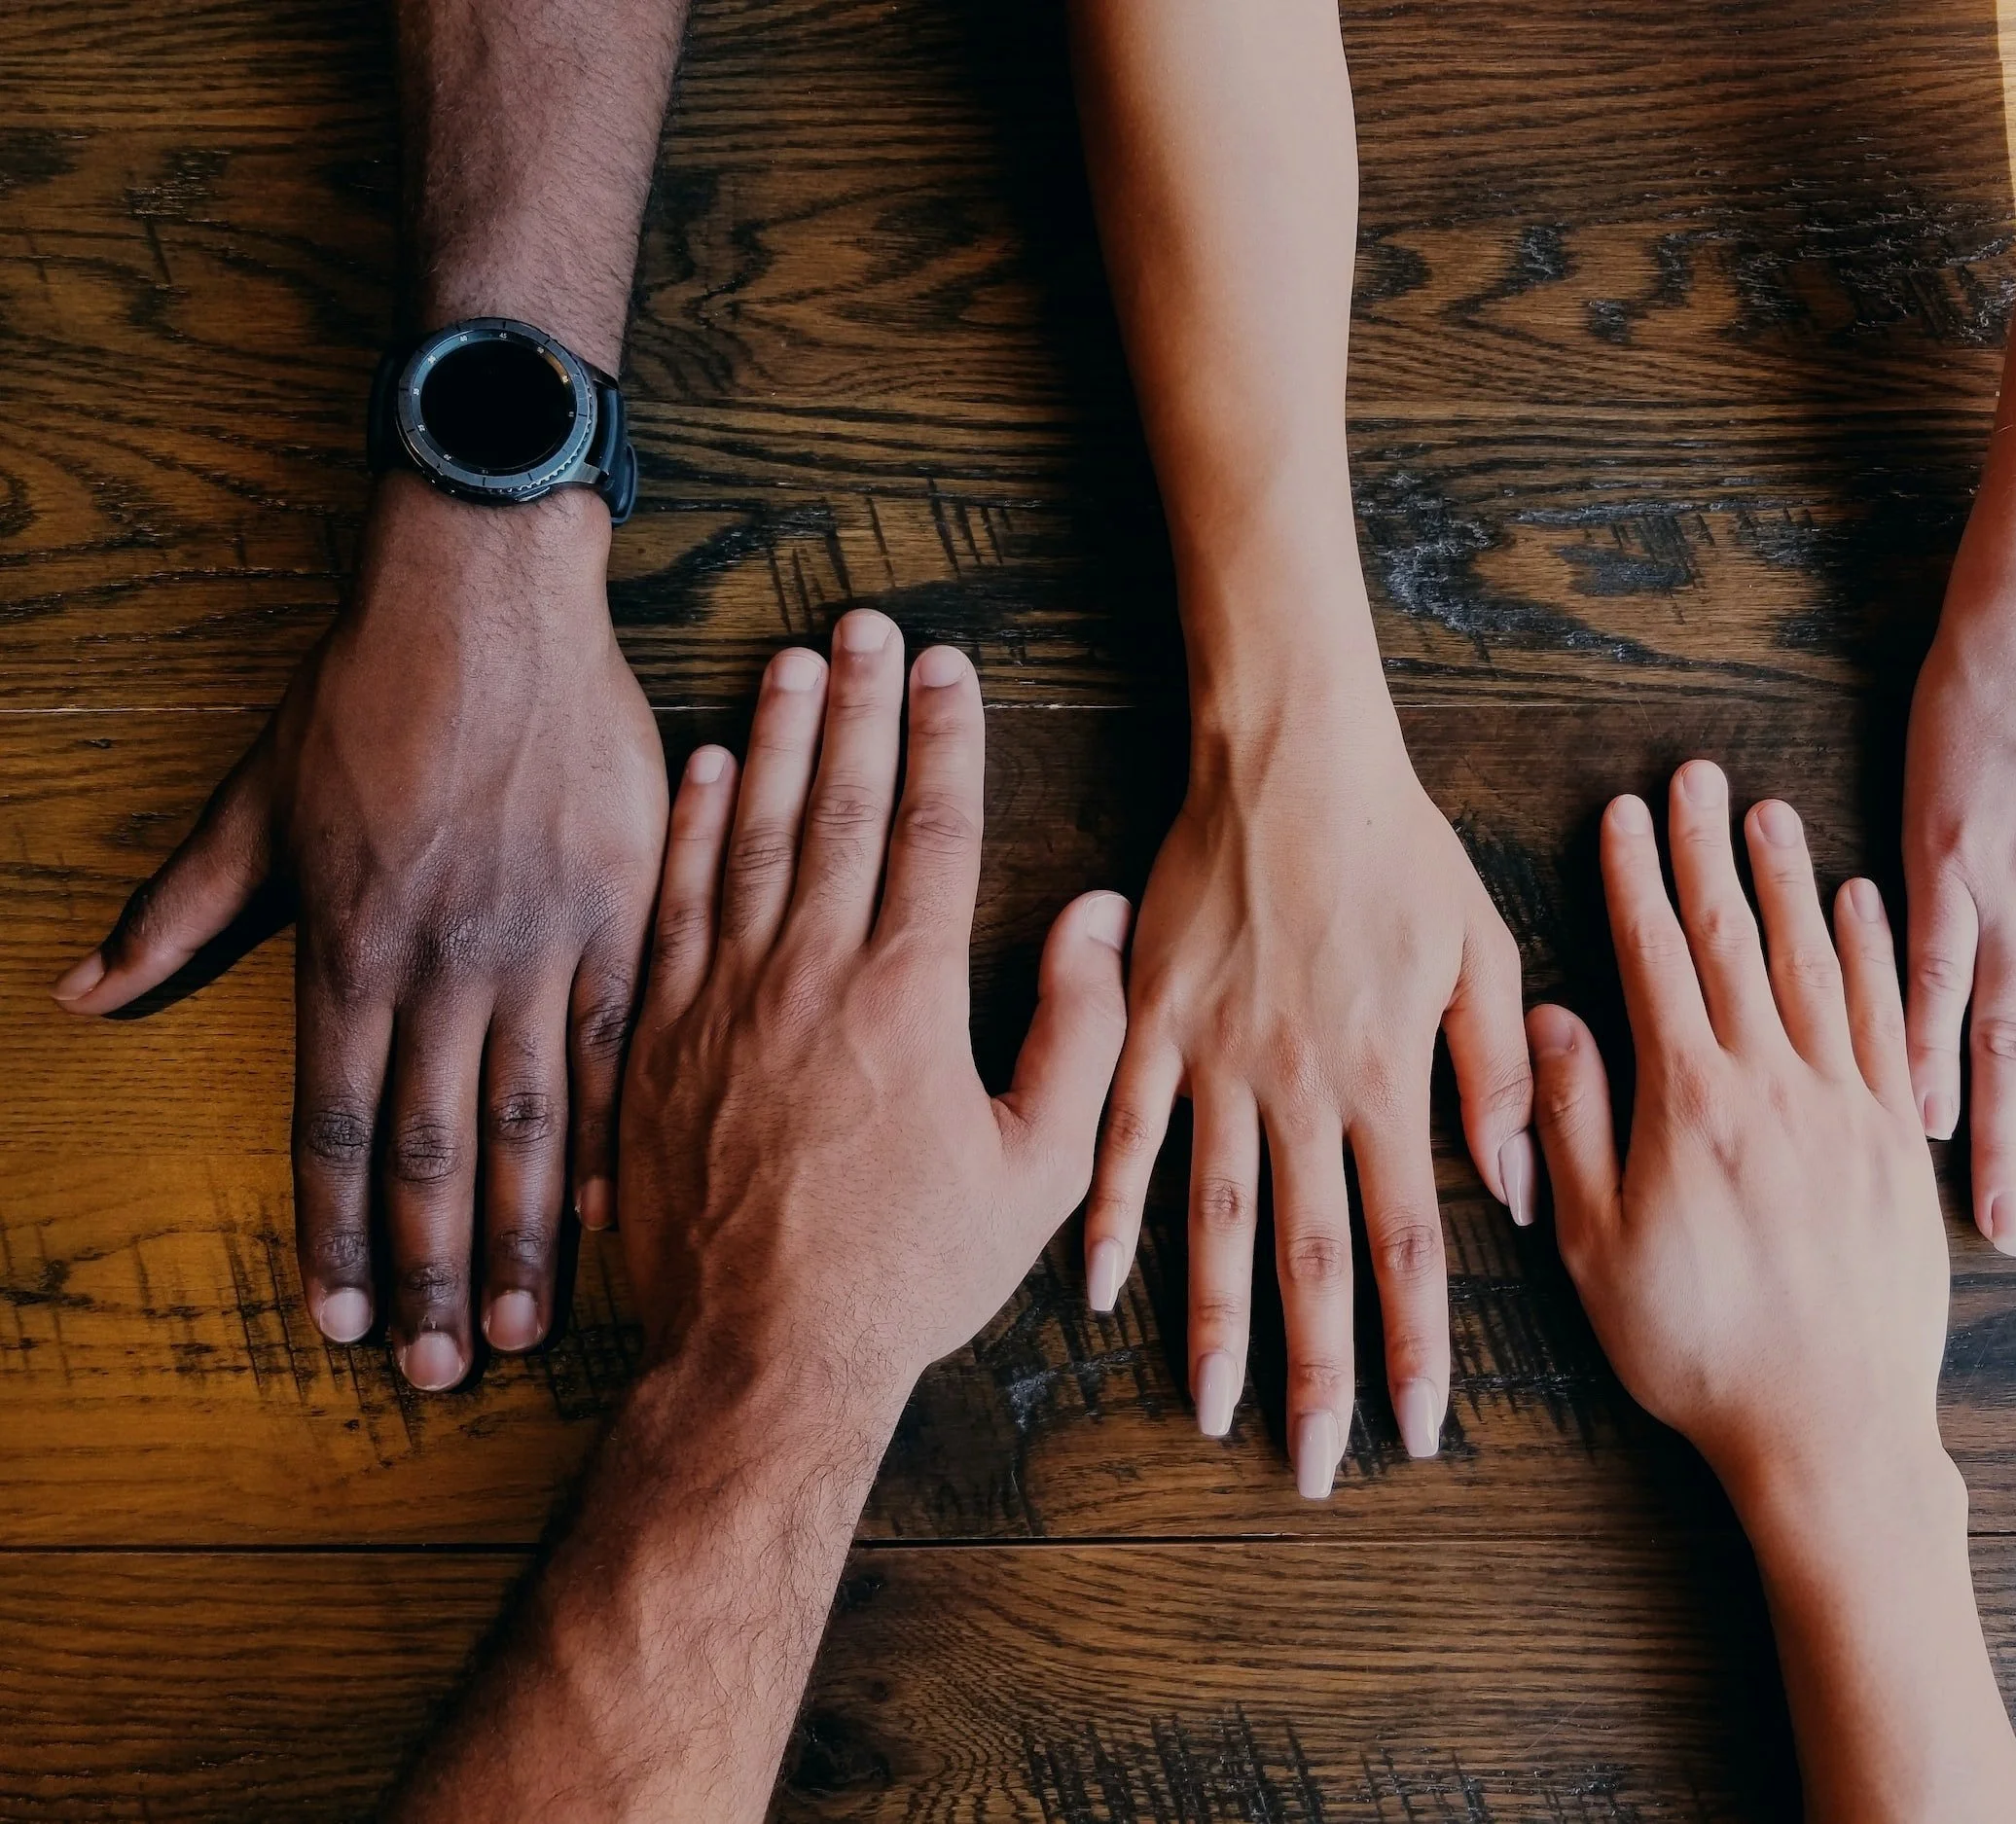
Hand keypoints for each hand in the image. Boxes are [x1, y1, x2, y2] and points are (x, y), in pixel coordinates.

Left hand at [51, 478, 666, 1385]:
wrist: (488, 602)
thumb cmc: (365, 694)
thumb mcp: (252, 802)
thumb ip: (179, 909)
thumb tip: (81, 994)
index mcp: (351, 947)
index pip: (334, 1126)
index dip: (333, 1236)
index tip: (337, 1324)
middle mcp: (446, 965)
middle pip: (433, 1149)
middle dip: (428, 1272)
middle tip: (439, 1372)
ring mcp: (542, 943)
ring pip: (534, 1119)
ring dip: (521, 1232)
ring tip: (519, 1324)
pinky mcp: (622, 911)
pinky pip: (625, 1044)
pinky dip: (619, 1132)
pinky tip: (616, 1210)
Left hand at [616, 613, 1131, 1398]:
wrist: (761, 1357)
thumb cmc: (910, 1271)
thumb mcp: (1037, 1169)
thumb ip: (1079, 1031)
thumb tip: (1092, 915)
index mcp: (908, 997)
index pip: (931, 830)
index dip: (945, 737)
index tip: (951, 666)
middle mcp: (809, 975)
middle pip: (838, 806)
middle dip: (859, 704)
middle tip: (868, 624)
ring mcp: (721, 1001)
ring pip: (750, 836)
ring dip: (776, 739)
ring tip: (792, 660)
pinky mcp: (655, 1038)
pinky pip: (673, 904)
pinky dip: (691, 828)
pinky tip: (707, 768)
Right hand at [1082, 686, 1532, 1497]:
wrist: (1291, 756)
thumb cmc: (1399, 848)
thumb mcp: (1481, 949)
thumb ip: (1497, 1075)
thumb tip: (1520, 1192)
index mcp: (1388, 1077)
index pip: (1410, 1242)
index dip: (1417, 1344)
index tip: (1419, 1428)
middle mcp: (1302, 1087)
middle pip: (1312, 1257)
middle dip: (1318, 1372)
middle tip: (1315, 1467)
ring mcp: (1218, 1060)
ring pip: (1216, 1218)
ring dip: (1214, 1323)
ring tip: (1211, 1409)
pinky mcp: (1152, 1023)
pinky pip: (1125, 1135)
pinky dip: (1109, 1214)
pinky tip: (1098, 1289)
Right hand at [1528, 758, 2015, 1822]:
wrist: (1830, 1430)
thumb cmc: (1695, 1351)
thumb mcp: (1596, 1248)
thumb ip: (1573, 1124)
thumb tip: (1554, 1019)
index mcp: (1691, 1106)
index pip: (1658, 963)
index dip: (1637, 882)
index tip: (1625, 814)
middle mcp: (1775, 1087)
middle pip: (1736, 943)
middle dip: (1708, 853)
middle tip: (1696, 776)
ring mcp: (1847, 1110)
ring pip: (1814, 967)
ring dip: (1788, 883)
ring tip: (1768, 813)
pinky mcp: (1898, 1144)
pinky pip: (1886, 1023)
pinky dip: (1872, 955)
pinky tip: (1859, 905)